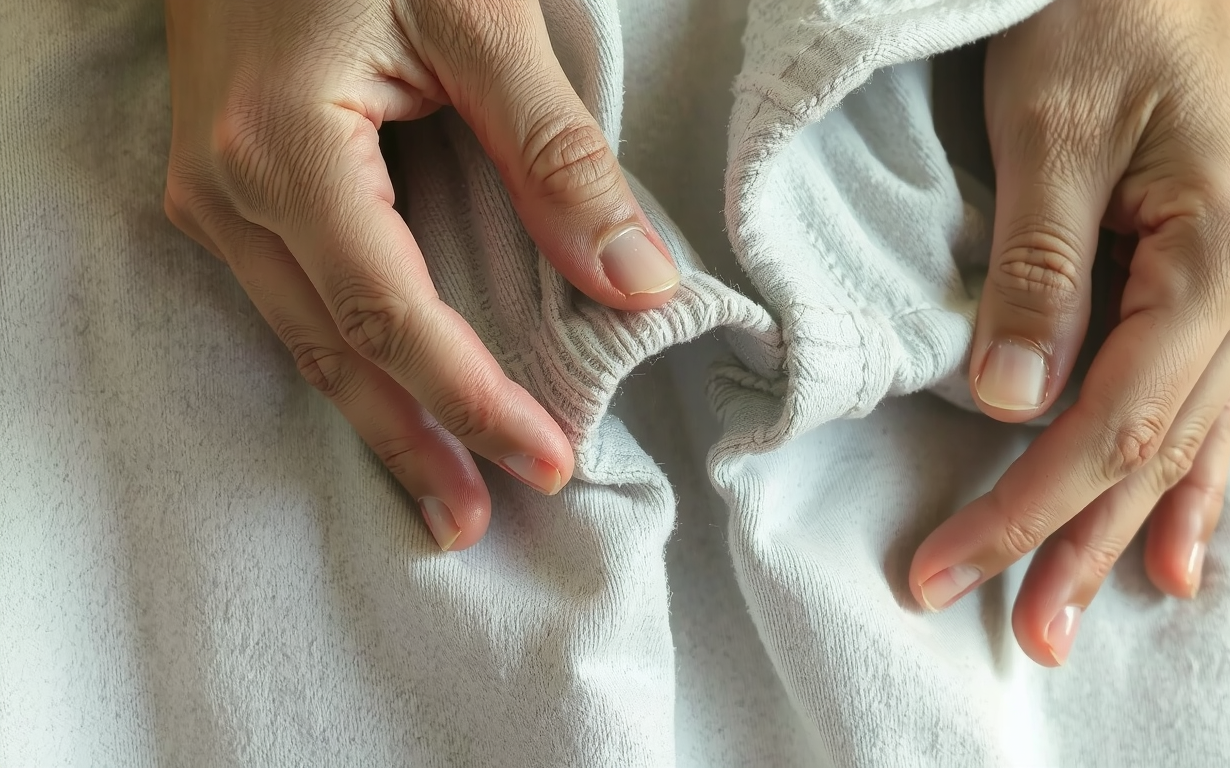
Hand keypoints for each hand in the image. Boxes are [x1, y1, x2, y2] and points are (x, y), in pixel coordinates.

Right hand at [163, 0, 680, 549]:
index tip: (544, 462)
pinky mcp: (223, 186)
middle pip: (331, 355)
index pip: (389, 315)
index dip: (469, 399)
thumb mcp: (477, 17)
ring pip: (300, 339)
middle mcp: (227, 190)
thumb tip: (633, 278)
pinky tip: (392, 399)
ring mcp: (211, 193)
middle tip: (472, 527)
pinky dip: (350, 361)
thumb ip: (556, 152)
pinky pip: (289, 299)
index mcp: (285, 150)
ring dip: (376, 420)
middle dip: (411, 447)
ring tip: (440, 493)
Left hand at [910, 0, 1229, 664]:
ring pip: (1180, 436)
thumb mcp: (1053, 120)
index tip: (950, 566)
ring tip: (1083, 610)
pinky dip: (1182, 474)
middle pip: (1149, 449)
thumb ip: (1038, 268)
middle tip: (1020, 633)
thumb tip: (1010, 401)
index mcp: (1218, 256)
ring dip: (1127, 530)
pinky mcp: (1215, 267)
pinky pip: (1200, 396)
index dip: (1025, 506)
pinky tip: (1177, 541)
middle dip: (1074, 543)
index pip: (1106, 424)